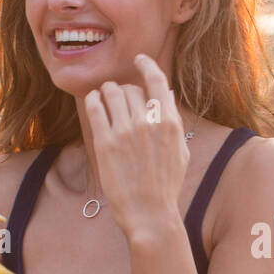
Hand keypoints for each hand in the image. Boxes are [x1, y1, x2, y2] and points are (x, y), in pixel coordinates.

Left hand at [85, 53, 189, 241]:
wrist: (150, 214)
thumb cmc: (167, 187)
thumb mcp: (180, 152)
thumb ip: (173, 122)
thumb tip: (166, 96)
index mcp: (169, 122)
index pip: (156, 81)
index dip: (146, 65)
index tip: (139, 59)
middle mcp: (148, 122)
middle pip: (131, 88)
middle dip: (124, 89)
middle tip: (119, 97)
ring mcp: (125, 131)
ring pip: (111, 93)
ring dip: (106, 91)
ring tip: (104, 97)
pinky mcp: (105, 142)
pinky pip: (95, 107)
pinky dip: (93, 99)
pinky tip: (93, 101)